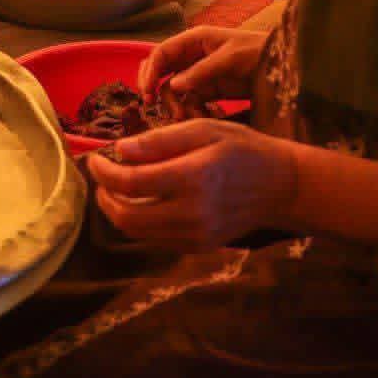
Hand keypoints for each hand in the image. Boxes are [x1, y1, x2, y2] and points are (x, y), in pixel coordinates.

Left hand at [85, 119, 297, 250]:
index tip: (95, 158)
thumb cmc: (241, 149)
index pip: (131, 182)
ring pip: (137, 232)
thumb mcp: (203, 130)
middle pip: (127, 215)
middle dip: (104, 195)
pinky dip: (137, 222)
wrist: (281, 187)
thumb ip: (160, 141)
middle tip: (100, 175)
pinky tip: (138, 201)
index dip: (104, 171)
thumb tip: (120, 150)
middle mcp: (192, 214)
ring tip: (113, 187)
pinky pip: (155, 239)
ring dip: (116, 211)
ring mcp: (196, 235)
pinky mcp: (199, 246)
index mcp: (192, 178)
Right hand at [137, 25, 268, 111]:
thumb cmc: (258, 53)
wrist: (285, 68)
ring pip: (173, 89)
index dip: (150, 71)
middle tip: (153, 106)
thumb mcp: (229, 59)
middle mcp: (191, 56)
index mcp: (193, 41)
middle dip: (156, 88)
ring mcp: (199, 74)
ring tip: (184, 117)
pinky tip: (199, 118)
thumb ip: (201, 71)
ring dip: (175, 104)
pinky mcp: (209, 91)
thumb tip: (172, 85)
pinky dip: (190, 110)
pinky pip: (190, 101)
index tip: (146, 92)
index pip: (161, 53)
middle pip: (161, 71)